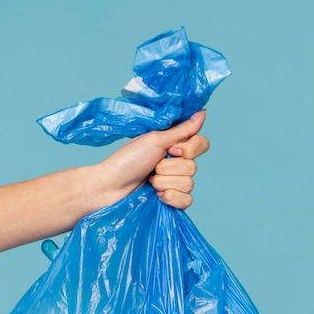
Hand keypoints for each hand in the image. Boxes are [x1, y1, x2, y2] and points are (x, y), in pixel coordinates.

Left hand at [92, 110, 209, 210]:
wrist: (110, 186)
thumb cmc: (127, 161)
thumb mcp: (155, 140)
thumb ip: (182, 129)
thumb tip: (203, 112)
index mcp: (175, 146)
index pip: (202, 145)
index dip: (188, 149)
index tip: (170, 149)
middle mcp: (177, 164)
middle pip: (193, 167)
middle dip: (168, 168)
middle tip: (152, 167)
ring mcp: (175, 184)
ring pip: (189, 184)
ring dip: (164, 182)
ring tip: (149, 182)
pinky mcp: (172, 201)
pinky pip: (187, 201)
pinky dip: (170, 198)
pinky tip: (157, 196)